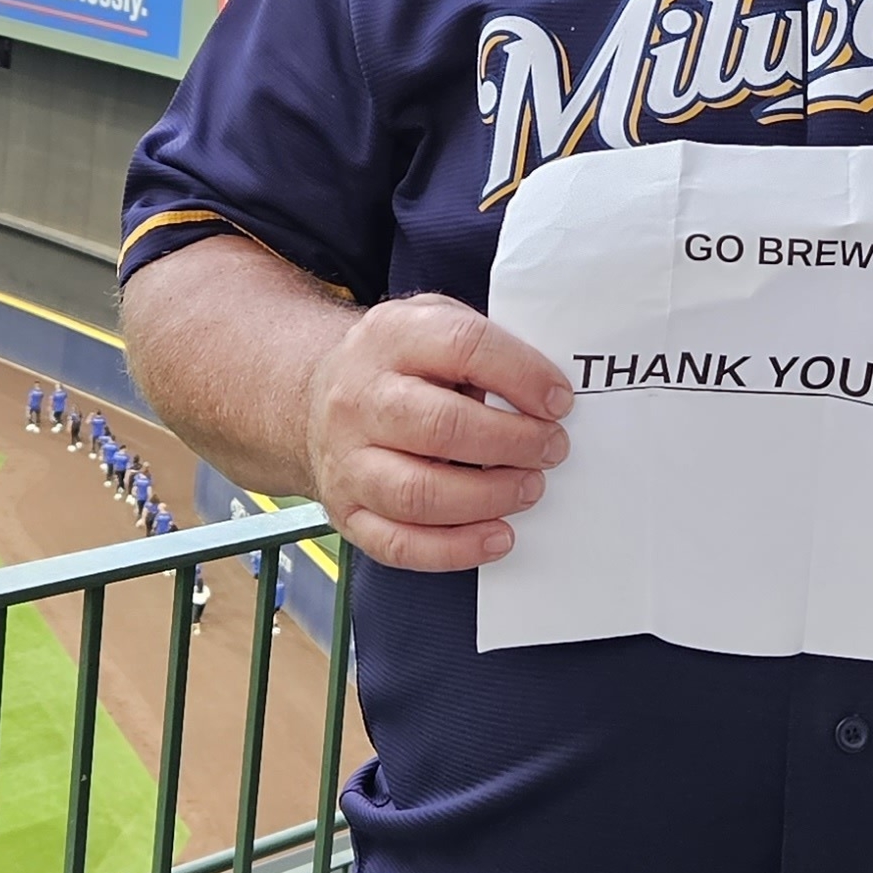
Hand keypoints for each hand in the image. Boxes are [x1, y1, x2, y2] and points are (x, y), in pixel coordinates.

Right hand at [305, 294, 573, 571]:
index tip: (558, 401)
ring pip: (419, 493)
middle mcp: (359, 399)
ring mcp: (346, 459)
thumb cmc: (397, 366)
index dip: (521, 375)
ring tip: (529, 488)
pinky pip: (400, 544)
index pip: (462, 346)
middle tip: (550, 448)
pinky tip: (497, 536)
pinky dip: (456, 549)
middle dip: (512, 442)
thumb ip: (484, 348)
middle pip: (441, 427)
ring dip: (489, 497)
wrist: (314, 396)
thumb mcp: (433, 324)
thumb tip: (545, 395)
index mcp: (390, 337)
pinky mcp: (346, 510)